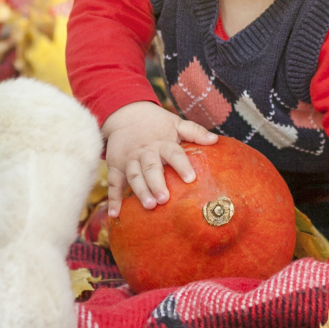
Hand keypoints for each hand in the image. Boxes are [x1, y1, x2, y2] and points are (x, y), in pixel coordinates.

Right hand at [101, 102, 215, 215]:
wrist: (126, 113)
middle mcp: (146, 152)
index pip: (174, 154)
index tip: (190, 178)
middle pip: (151, 168)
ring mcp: (129, 160)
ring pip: (134, 176)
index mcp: (163, 143)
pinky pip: (113, 182)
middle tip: (164, 199)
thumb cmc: (157, 123)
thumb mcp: (176, 123)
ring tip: (149, 205)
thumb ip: (195, 131)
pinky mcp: (115, 166)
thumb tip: (215, 140)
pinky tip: (115, 214)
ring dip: (140, 191)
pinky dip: (113, 198)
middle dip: (157, 183)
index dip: (182, 165)